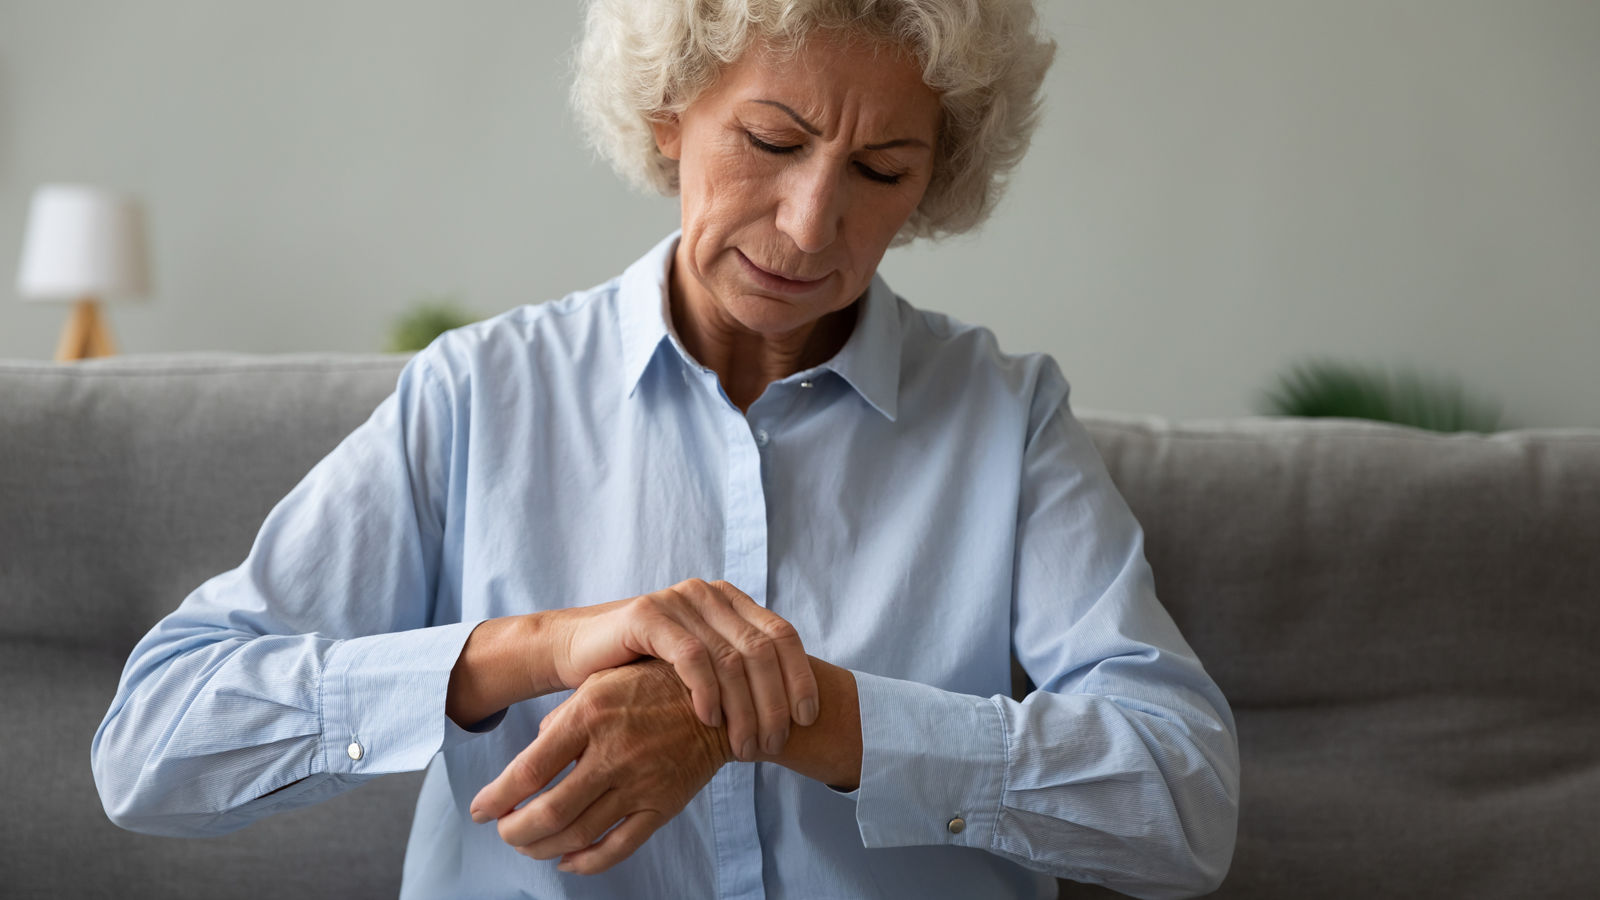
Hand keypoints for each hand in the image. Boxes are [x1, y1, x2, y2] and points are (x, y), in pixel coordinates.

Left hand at [469, 659, 728, 873]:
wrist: (718, 698)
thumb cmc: (650, 684)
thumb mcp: (599, 682)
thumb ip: (562, 718)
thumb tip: (532, 758)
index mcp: (590, 714)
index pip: (529, 770)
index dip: (497, 797)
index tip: (480, 810)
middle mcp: (612, 752)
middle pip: (549, 812)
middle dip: (515, 831)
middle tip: (504, 831)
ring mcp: (639, 783)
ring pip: (579, 834)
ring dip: (543, 848)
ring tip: (528, 846)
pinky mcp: (662, 805)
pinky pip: (618, 846)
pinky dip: (586, 863)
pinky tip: (567, 861)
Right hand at [551, 578, 817, 760]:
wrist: (580, 654)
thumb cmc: (645, 671)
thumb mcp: (701, 668)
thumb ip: (740, 673)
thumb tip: (794, 711)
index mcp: (730, 601)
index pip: (783, 635)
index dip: (800, 678)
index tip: (806, 719)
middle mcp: (709, 594)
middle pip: (762, 650)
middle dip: (773, 703)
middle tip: (770, 745)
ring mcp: (679, 600)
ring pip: (731, 657)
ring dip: (743, 708)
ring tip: (744, 745)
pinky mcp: (647, 614)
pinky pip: (691, 656)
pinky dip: (706, 691)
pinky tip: (709, 720)